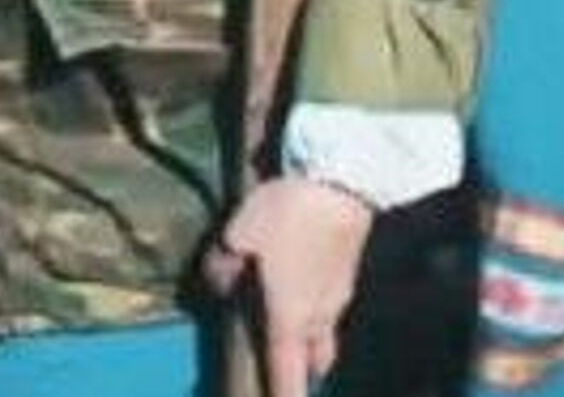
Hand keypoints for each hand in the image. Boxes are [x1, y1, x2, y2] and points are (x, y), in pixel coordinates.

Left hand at [204, 177, 373, 395]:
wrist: (341, 184)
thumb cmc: (286, 217)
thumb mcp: (236, 236)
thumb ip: (221, 269)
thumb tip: (217, 286)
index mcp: (289, 319)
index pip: (288, 380)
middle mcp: (319, 319)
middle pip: (312, 362)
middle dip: (296, 367)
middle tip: (275, 358)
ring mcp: (339, 298)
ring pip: (323, 334)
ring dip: (305, 335)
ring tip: (281, 316)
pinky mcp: (346, 275)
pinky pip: (329, 307)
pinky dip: (313, 306)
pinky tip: (296, 279)